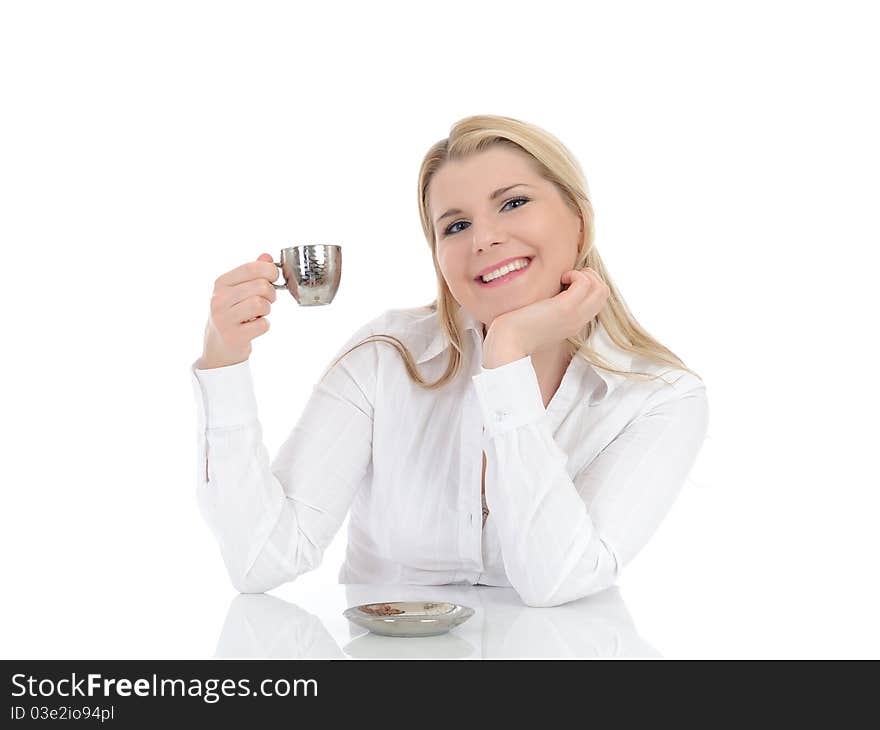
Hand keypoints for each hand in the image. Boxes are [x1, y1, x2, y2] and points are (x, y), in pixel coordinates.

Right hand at [198, 253, 279, 368]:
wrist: (219, 345)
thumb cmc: (232, 314)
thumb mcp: (237, 290)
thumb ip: (252, 273)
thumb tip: (267, 256)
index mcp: (221, 283)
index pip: (251, 268)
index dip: (270, 271)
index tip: (274, 278)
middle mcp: (219, 299)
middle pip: (260, 286)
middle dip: (271, 293)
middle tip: (267, 300)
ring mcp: (224, 318)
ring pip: (261, 304)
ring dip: (267, 309)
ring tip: (259, 313)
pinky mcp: (233, 336)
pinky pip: (262, 324)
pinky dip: (264, 325)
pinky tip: (255, 326)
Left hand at [485, 268, 610, 361]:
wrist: (508, 344)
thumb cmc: (516, 330)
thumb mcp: (540, 318)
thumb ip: (550, 308)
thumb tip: (553, 288)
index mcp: (574, 323)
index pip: (597, 300)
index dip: (586, 285)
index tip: (566, 283)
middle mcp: (579, 321)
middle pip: (604, 293)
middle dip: (590, 276)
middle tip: (567, 278)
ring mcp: (575, 315)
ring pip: (601, 288)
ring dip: (584, 274)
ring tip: (564, 278)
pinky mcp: (565, 308)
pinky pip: (585, 283)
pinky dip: (575, 274)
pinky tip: (560, 278)